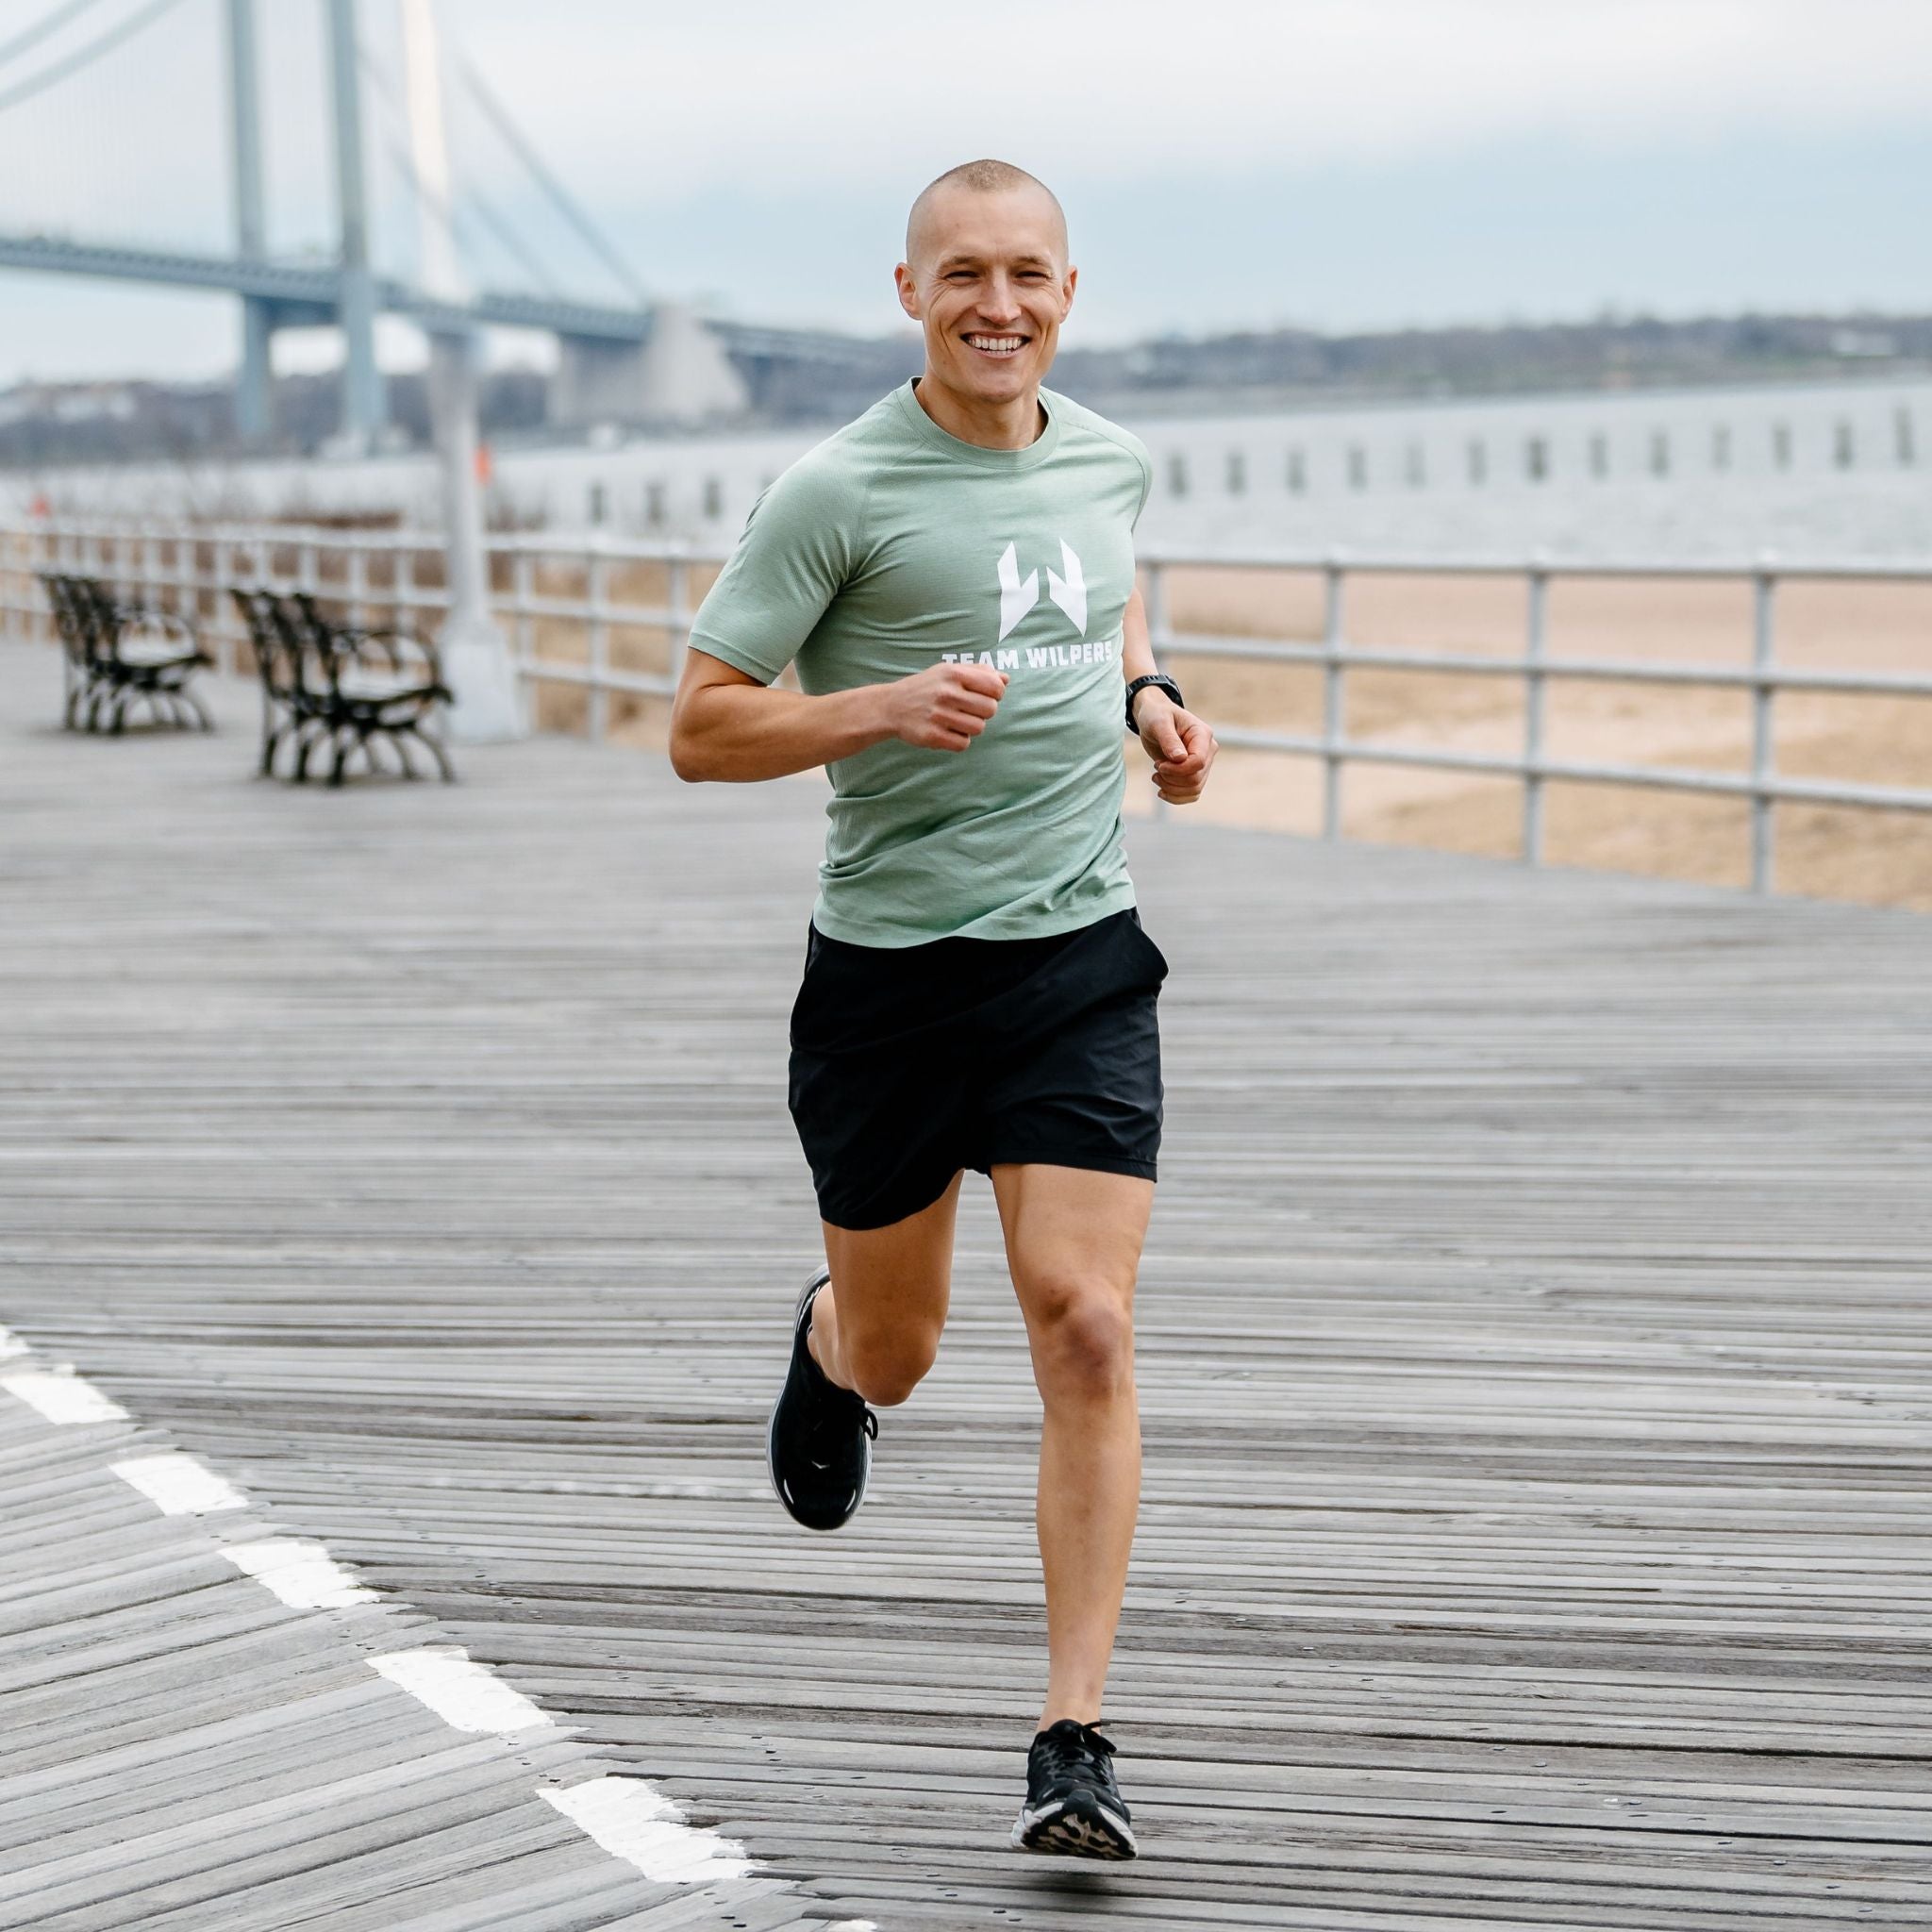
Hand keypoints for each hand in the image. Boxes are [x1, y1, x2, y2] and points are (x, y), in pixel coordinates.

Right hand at [879, 661, 1007, 751]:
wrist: (891, 706)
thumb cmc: (926, 687)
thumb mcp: (949, 671)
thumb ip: (978, 672)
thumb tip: (1005, 680)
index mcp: (954, 673)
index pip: (995, 687)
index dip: (996, 694)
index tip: (986, 696)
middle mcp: (946, 693)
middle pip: (990, 709)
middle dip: (984, 712)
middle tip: (969, 710)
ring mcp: (939, 715)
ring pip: (978, 728)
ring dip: (971, 727)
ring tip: (957, 721)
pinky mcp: (932, 735)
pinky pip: (963, 744)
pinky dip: (958, 741)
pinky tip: (948, 732)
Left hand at [1134, 692, 1216, 803]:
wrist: (1155, 719)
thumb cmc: (1156, 715)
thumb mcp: (1158, 722)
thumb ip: (1169, 739)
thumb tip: (1180, 758)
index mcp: (1202, 735)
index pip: (1198, 762)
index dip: (1177, 770)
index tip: (1158, 764)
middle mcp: (1208, 750)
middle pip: (1195, 779)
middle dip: (1171, 779)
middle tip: (1156, 767)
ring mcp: (1204, 763)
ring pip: (1194, 789)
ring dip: (1171, 789)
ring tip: (1156, 776)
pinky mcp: (1196, 773)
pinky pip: (1192, 794)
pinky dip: (1176, 797)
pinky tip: (1162, 790)